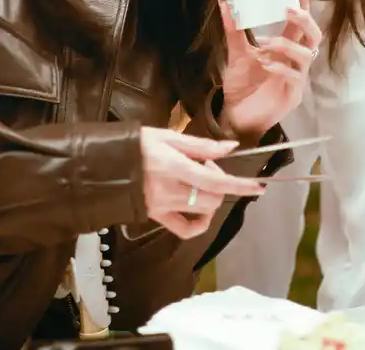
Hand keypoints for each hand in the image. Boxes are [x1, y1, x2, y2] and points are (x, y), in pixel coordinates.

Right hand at [140, 128, 262, 239]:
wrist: (106, 163)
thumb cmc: (138, 144)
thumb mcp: (168, 136)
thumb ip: (201, 145)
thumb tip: (230, 147)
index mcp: (174, 167)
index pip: (215, 180)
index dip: (239, 184)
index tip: (258, 186)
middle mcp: (170, 190)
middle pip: (212, 198)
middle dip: (220, 184)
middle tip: (206, 166)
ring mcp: (163, 207)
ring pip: (203, 211)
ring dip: (211, 197)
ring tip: (197, 180)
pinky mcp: (156, 217)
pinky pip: (185, 229)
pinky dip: (199, 222)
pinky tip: (199, 211)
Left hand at [220, 0, 322, 139]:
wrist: (236, 115)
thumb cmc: (242, 85)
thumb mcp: (236, 53)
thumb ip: (234, 30)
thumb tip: (225, 1)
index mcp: (286, 47)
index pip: (299, 21)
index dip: (302, 1)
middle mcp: (295, 61)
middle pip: (314, 36)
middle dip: (304, 19)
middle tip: (287, 8)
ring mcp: (297, 78)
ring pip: (306, 56)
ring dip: (286, 44)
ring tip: (264, 43)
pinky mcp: (293, 96)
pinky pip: (295, 77)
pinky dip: (280, 67)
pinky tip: (265, 64)